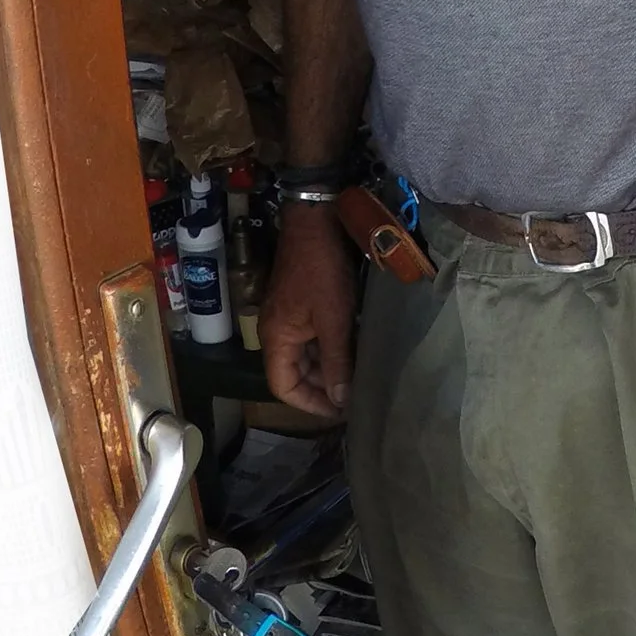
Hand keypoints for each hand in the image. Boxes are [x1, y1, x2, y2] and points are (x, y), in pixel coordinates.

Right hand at [261, 212, 358, 416]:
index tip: (340, 412)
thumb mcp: (334, 319)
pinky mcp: (302, 305)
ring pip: (306, 356)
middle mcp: (277, 333)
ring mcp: (289, 318)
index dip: (310, 404)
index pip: (284, 388)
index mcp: (277, 340)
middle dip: (323, 388)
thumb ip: (337, 360)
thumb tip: (341, 399)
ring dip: (329, 368)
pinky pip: (313, 338)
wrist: (316, 222)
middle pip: (295, 374)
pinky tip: (355, 351)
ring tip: (359, 378)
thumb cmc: (322, 271)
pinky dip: (331, 349)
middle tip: (356, 397)